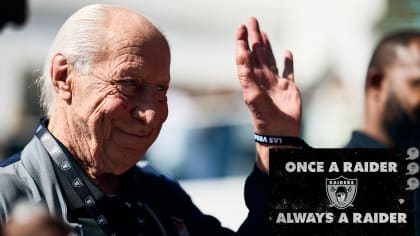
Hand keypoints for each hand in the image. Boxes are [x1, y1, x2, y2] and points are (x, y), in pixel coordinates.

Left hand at [235, 17, 301, 171]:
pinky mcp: (289, 87)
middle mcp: (262, 78)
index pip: (245, 56)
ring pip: (269, 59)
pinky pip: (287, 70)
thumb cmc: (263, 116)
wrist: (279, 132)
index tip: (241, 27)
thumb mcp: (251, 94)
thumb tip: (240, 52)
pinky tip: (286, 52)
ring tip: (263, 32)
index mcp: (251, 79)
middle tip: (252, 20)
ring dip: (266, 45)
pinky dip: (287, 61)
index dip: (242, 41)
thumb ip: (246, 73)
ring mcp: (275, 82)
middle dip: (254, 37)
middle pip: (257, 53)